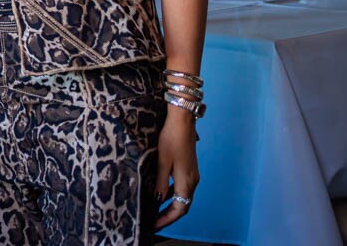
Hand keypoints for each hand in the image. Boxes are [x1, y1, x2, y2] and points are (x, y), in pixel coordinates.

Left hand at [155, 108, 199, 229]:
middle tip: (154, 222)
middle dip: (168, 215)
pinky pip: (181, 187)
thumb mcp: (162, 162)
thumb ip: (160, 182)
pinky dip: (171, 194)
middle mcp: (192, 180)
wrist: (182, 121)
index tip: (155, 225)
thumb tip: (157, 199)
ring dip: (170, 205)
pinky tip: (160, 193)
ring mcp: (191, 174)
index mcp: (187, 181)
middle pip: (183, 205)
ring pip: (182, 196)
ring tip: (155, 211)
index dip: (168, 219)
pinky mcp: (188, 168)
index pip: (180, 208)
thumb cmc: (171, 139)